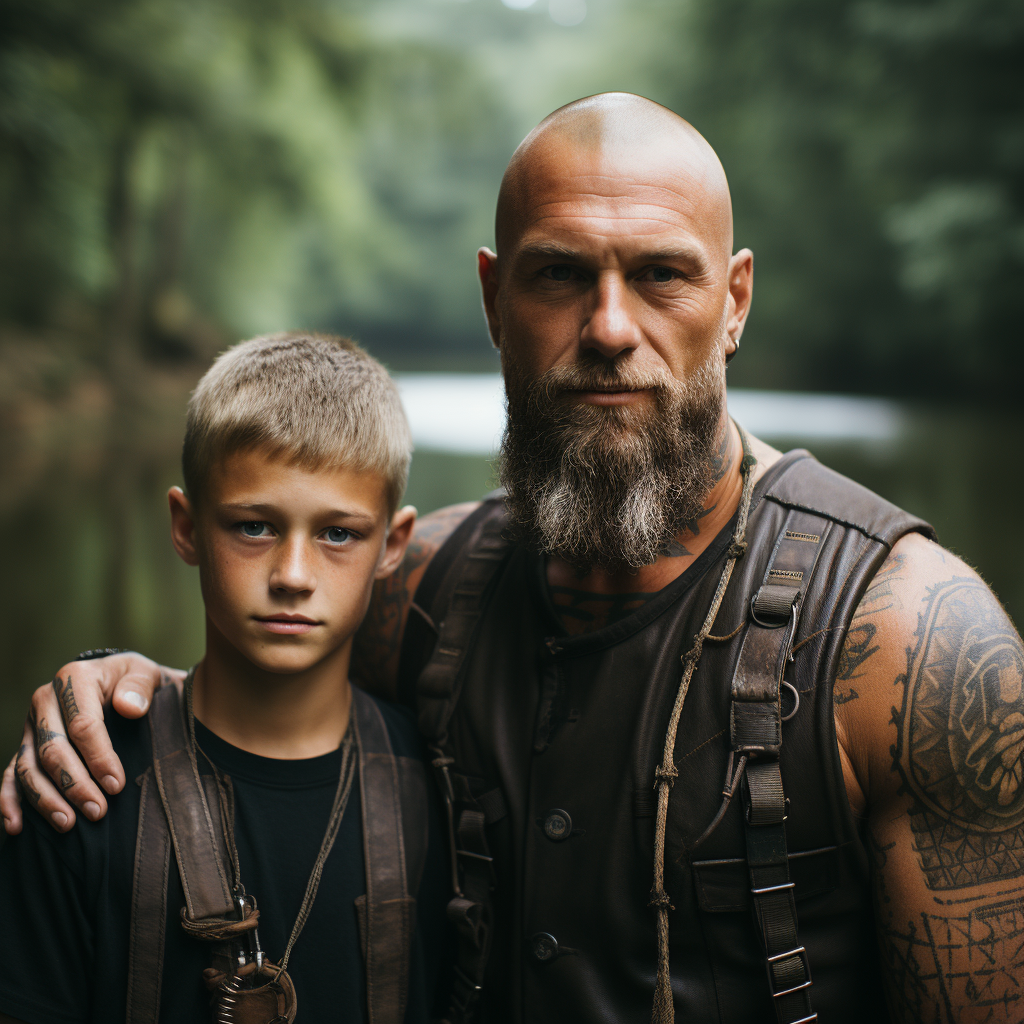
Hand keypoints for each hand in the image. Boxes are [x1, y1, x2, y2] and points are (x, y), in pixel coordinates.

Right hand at [0, 653, 180, 834]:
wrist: (118, 681)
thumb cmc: (133, 682)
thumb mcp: (145, 673)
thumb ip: (140, 686)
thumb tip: (129, 707)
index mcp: (73, 679)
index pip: (82, 724)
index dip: (98, 757)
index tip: (116, 785)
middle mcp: (44, 701)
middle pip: (52, 749)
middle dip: (74, 784)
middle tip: (97, 811)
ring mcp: (31, 725)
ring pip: (29, 767)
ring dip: (45, 799)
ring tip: (68, 824)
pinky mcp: (25, 745)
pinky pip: (11, 774)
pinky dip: (9, 801)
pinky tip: (16, 826)